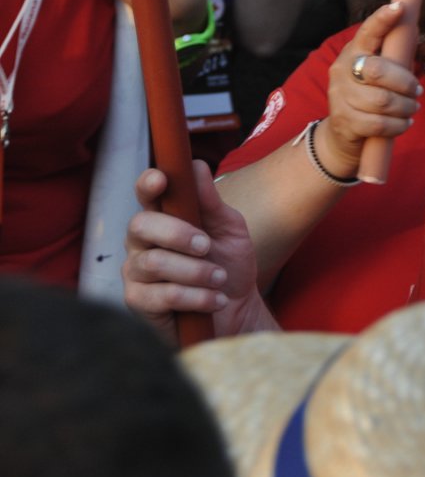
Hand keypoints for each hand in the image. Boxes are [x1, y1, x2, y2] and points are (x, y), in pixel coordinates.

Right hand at [123, 161, 275, 342]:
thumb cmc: (228, 265)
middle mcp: (142, 243)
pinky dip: (196, 297)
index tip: (160, 179)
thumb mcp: (229, 230)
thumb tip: (196, 166)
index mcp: (163, 218)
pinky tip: (216, 300)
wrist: (236, 311)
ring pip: (154, 263)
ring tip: (219, 279)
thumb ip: (211, 202)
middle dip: (177, 233)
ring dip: (195, 271)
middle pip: (140, 225)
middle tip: (207, 246)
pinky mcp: (138, 303)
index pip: (146, 195)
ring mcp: (136, 273)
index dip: (148, 184)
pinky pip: (161, 295)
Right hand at [317, 1, 422, 178]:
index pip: (367, 32)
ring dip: (406, 107)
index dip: (382, 20)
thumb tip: (416, 30)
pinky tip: (404, 123)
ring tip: (411, 108)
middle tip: (417, 91)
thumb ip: (392, 57)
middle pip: (379, 71)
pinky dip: (399, 125)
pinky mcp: (345, 122)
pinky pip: (380, 124)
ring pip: (382, 101)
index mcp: (353, 52)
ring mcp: (340, 97)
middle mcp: (342, 71)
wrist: (342, 134)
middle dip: (406, 83)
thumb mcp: (376, 73)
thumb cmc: (368, 95)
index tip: (399, 7)